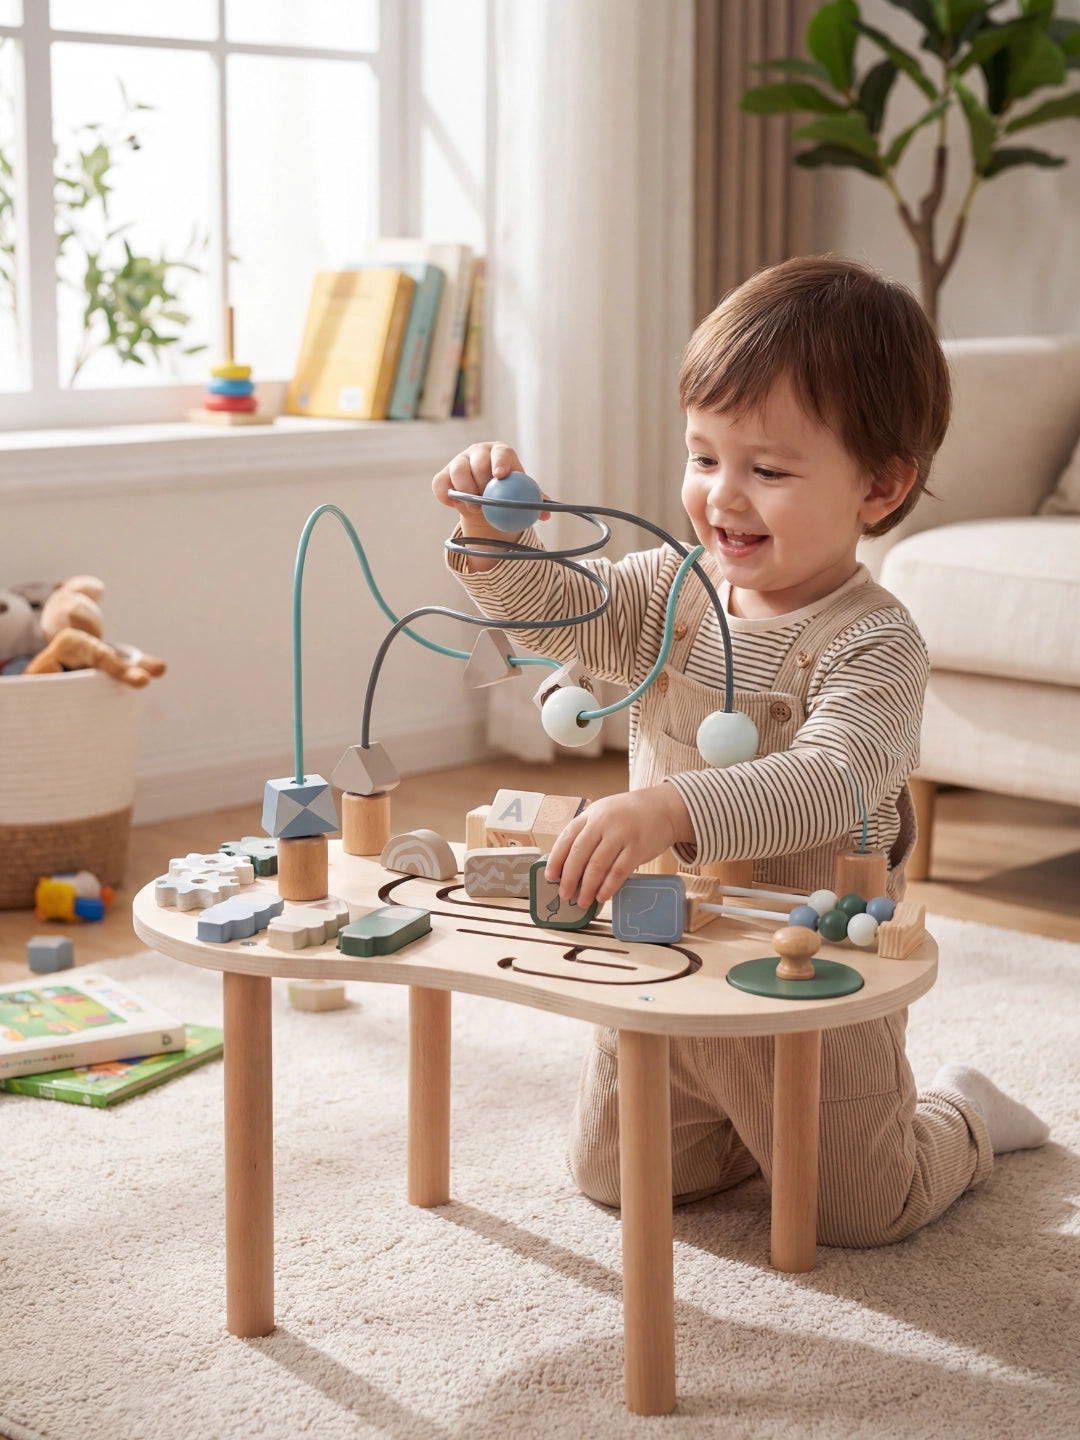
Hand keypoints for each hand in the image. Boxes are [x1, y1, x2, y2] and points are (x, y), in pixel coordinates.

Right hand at [432, 440, 549, 530]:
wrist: (485, 503)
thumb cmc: (508, 495)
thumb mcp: (522, 496)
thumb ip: (534, 502)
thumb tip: (546, 514)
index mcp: (500, 453)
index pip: (500, 452)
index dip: (499, 461)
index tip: (500, 476)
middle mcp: (478, 452)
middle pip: (477, 461)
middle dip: (480, 481)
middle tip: (485, 503)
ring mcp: (459, 462)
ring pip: (457, 471)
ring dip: (464, 492)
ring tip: (475, 509)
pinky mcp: (443, 475)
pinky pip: (440, 485)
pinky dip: (447, 498)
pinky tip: (458, 507)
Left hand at [545, 784, 694, 909]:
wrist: (665, 808)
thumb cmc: (631, 814)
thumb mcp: (605, 813)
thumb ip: (588, 831)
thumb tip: (569, 864)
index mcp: (591, 814)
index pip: (567, 837)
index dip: (556, 859)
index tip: (550, 876)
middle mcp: (604, 822)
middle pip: (579, 854)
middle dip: (569, 877)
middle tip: (564, 894)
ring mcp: (621, 834)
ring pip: (598, 865)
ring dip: (587, 887)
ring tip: (582, 901)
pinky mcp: (638, 848)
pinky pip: (619, 871)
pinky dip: (608, 886)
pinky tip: (601, 896)